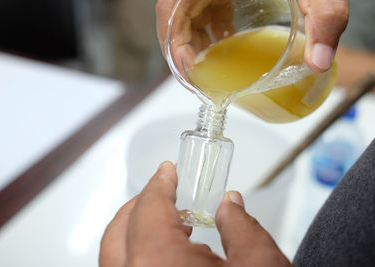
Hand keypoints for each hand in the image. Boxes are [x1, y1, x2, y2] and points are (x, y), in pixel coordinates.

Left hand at [99, 161, 290, 266]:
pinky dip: (139, 257)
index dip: (159, 183)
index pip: (148, 209)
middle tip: (163, 190)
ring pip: (115, 257)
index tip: (167, 171)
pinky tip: (169, 256)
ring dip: (137, 230)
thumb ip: (241, 227)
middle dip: (140, 204)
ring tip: (172, 221)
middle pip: (119, 230)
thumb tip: (230, 204)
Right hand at [156, 0, 348, 72]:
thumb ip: (324, 15)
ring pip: (186, 13)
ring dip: (196, 41)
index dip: (174, 48)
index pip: (171, 14)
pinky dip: (210, 27)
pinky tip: (228, 39)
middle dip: (185, 51)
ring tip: (214, 65)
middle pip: (174, 18)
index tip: (191, 74)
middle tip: (202, 78)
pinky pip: (202, 5)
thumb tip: (319, 61)